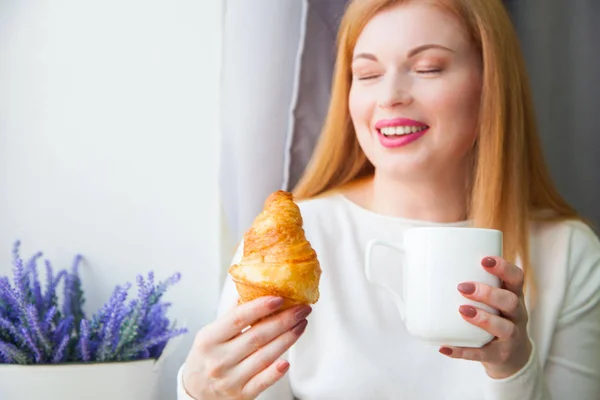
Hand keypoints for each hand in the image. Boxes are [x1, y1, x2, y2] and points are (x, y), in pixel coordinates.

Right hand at [182, 296, 310, 398]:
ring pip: (264, 357)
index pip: (237, 319)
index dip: (260, 307)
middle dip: (284, 320)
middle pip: (257, 336)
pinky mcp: (241, 395)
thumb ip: (232, 316)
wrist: (196, 393)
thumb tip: (255, 290)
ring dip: (287, 339)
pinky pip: (262, 382)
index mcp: (209, 339)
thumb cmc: (207, 358)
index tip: (279, 298)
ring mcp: (230, 379)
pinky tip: (287, 361)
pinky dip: (275, 372)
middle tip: (302, 309)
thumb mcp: (211, 335)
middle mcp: (218, 360)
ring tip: (301, 325)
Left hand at [439, 256, 531, 378]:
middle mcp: (517, 316)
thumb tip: (431, 268)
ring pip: (504, 328)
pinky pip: (482, 354)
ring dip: (483, 318)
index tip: (484, 260)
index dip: (504, 268)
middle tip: (463, 287)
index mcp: (514, 297)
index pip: (516, 278)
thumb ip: (475, 284)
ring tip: (462, 310)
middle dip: (488, 293)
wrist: (514, 357)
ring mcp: (511, 338)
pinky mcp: (499, 356)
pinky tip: (445, 347)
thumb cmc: (497, 318)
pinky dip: (462, 351)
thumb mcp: (495, 301)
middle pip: (511, 302)